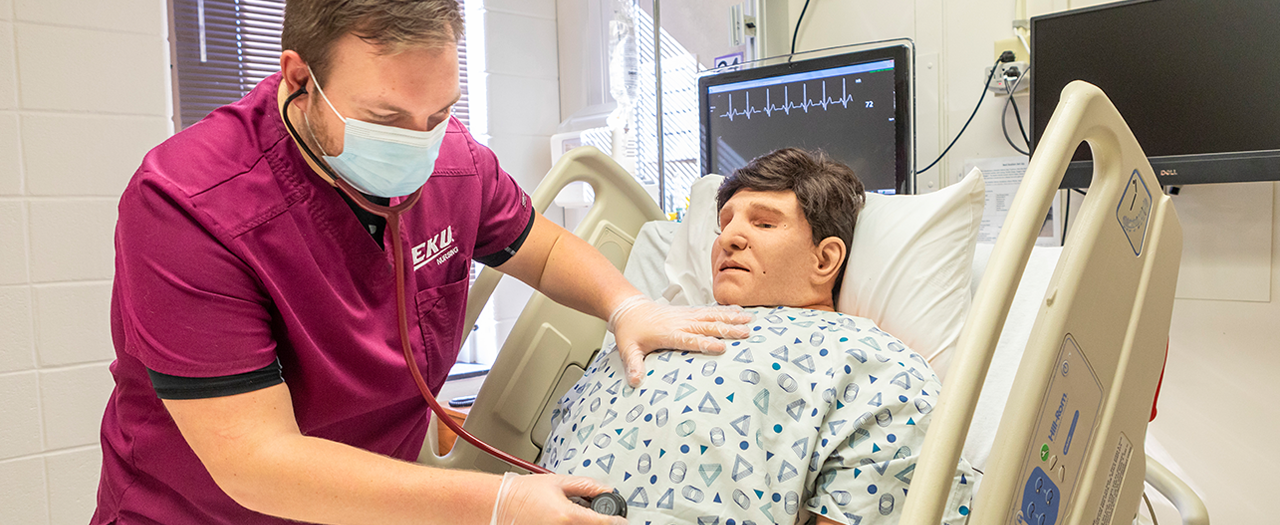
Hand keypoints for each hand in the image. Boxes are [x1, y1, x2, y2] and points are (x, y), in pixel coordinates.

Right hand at [491, 472, 626, 524]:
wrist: (497, 505)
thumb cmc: (522, 493)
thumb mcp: (558, 482)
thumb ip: (586, 486)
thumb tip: (606, 491)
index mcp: (568, 517)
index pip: (605, 524)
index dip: (617, 521)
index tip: (620, 521)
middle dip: (599, 523)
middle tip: (597, 517)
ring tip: (574, 517)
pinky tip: (564, 521)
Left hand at [607, 295, 752, 386]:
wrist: (629, 308)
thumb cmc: (630, 331)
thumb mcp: (628, 349)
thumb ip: (633, 365)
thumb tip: (635, 382)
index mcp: (667, 333)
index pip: (689, 339)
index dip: (705, 343)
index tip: (722, 348)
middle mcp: (680, 322)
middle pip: (707, 326)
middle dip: (727, 329)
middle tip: (746, 333)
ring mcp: (685, 315)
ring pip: (711, 316)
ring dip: (731, 318)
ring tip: (750, 320)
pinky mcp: (688, 312)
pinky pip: (709, 310)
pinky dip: (725, 311)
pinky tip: (739, 311)